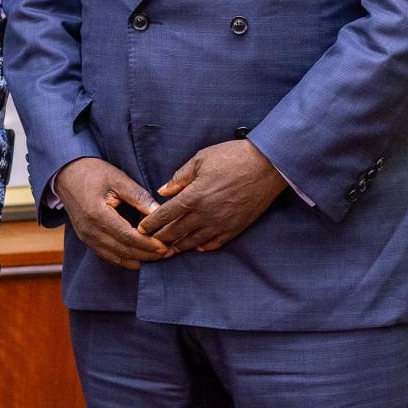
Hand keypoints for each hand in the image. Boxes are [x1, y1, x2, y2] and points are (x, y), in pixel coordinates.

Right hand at [54, 157, 170, 270]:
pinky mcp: (86, 239)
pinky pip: (107, 255)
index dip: (148, 244)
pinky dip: (124, 259)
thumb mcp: (117, 178)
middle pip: (123, 251)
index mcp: (98, 215)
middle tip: (167, 253)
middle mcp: (90, 231)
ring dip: (137, 260)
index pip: (128, 237)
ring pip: (116, 257)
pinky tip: (139, 257)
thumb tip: (159, 211)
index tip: (165, 246)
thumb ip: (138, 196)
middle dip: (147, 255)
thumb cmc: (92, 172)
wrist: (65, 174)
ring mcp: (86, 237)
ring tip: (157, 258)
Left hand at [138, 140, 286, 253]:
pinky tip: (195, 247)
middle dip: (160, 238)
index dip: (151, 224)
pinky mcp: (235, 228)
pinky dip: (202, 246)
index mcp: (194, 196)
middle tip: (149, 243)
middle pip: (176, 232)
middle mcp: (205, 214)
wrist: (267, 166)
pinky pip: (214, 243)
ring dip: (178, 246)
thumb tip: (163, 191)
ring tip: (167, 250)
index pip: (166, 215)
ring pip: (194, 241)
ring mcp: (221, 224)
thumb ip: (180, 177)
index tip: (141, 229)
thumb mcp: (201, 159)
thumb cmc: (232, 157)